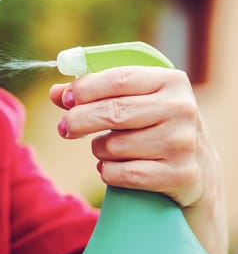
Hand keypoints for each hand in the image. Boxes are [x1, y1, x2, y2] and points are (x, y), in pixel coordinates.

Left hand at [49, 66, 226, 253]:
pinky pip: (122, 173)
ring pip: (114, 146)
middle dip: (79, 120)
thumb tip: (56, 92)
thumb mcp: (133, 101)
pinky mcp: (180, 175)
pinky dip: (108, 171)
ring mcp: (182, 143)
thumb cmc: (154, 125)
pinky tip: (111, 167)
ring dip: (99, 149)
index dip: (85, 89)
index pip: (118, 79)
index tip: (65, 99)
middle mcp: (181, 109)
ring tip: (107, 148)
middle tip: (64, 128)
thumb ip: (95, 92)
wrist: (197, 168)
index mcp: (170, 81)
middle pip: (113, 112)